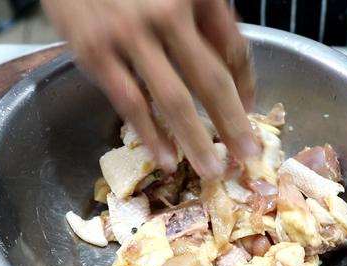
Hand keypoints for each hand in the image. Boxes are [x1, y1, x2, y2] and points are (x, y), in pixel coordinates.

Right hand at [42, 0, 260, 177]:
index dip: (247, 86)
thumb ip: (207, 17)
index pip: (233, 49)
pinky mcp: (95, 52)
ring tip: (212, 170)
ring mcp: (130, 36)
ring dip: (195, 140)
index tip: (251, 112)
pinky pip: (130, 102)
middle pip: (211, 80)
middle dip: (233, 123)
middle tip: (248, 155)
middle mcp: (168, 14)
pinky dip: (149, 135)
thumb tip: (236, 71)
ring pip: (173, 99)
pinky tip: (166, 159)